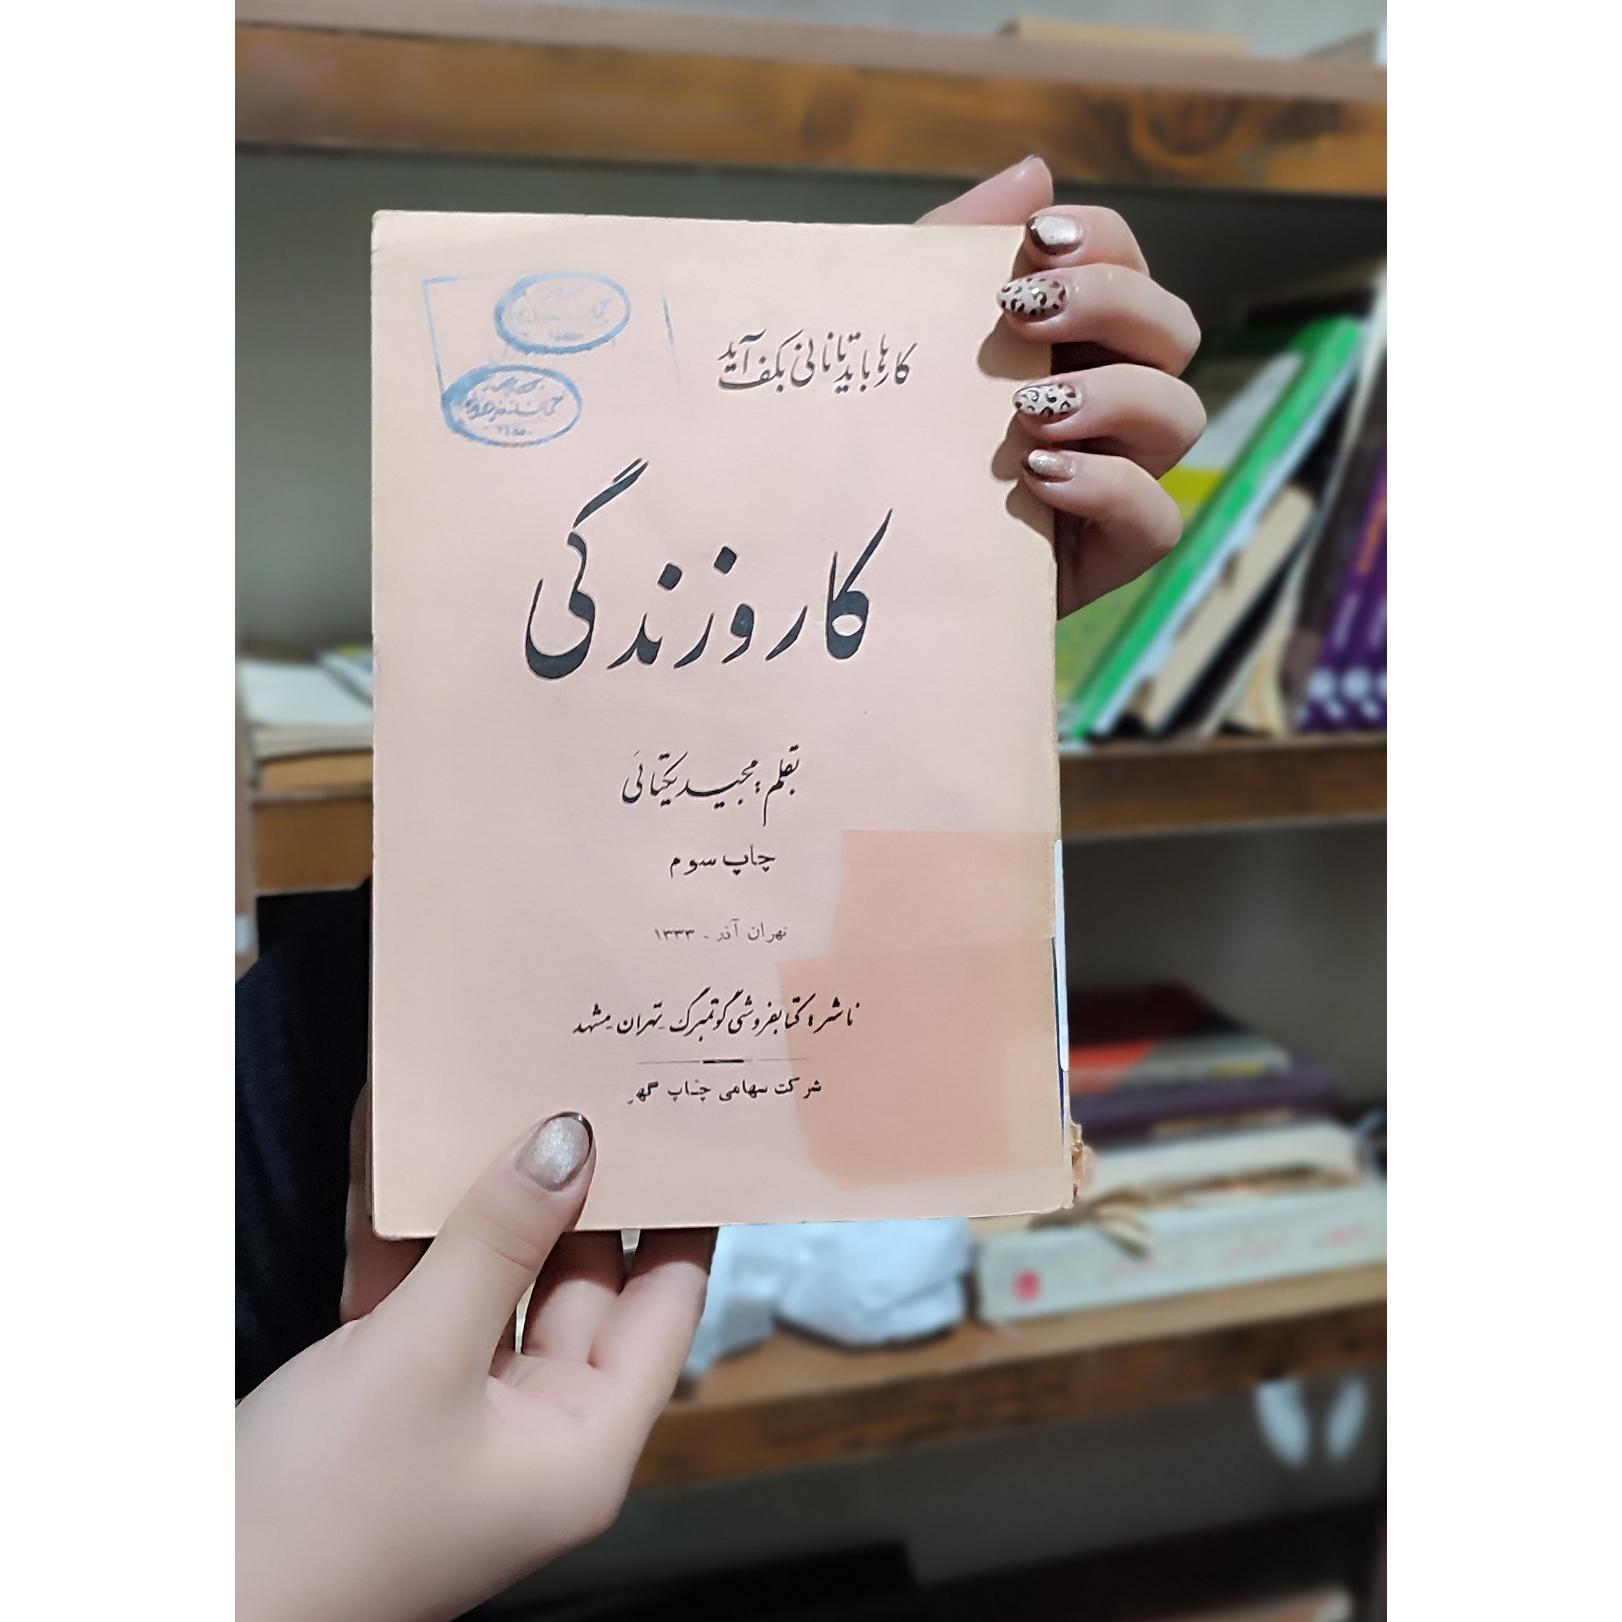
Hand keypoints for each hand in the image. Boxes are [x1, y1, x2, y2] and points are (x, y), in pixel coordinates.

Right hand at [237, 1108, 712, 1621]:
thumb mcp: (421, 1358)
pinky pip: (415, 1293)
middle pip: (577, 1277)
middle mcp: (534, 1427)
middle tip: (580, 1080)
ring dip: (478, 1194)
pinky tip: (388, 1146)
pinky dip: (402, 1229)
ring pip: (491, 1275)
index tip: (686, 1127)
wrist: (178, 1598)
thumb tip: (568, 1144)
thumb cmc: (318, 1524)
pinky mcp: (386, 1396)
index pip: (666, 1302)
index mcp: (583, 1442)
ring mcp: (458, 1409)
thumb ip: (498, 1242)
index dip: (682, 1212)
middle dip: (572, 1183)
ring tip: (491, 1091)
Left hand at [921, 157, 1205, 616]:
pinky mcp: (1103, 555)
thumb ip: (958, 248)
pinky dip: (1109, 487)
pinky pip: (1156, 519)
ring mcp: (1115, 478)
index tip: (1035, 244)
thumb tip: (1035, 170)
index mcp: (1071, 340)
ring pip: (1180, 416)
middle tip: (1025, 314)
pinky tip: (1040, 476)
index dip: (1102, 242)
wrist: (840, 555)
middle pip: (1173, 331)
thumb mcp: (903, 335)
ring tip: (1028, 409)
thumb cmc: (879, 434)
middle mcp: (1107, 402)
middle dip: (1112, 305)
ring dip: (1115, 396)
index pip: (1127, 266)